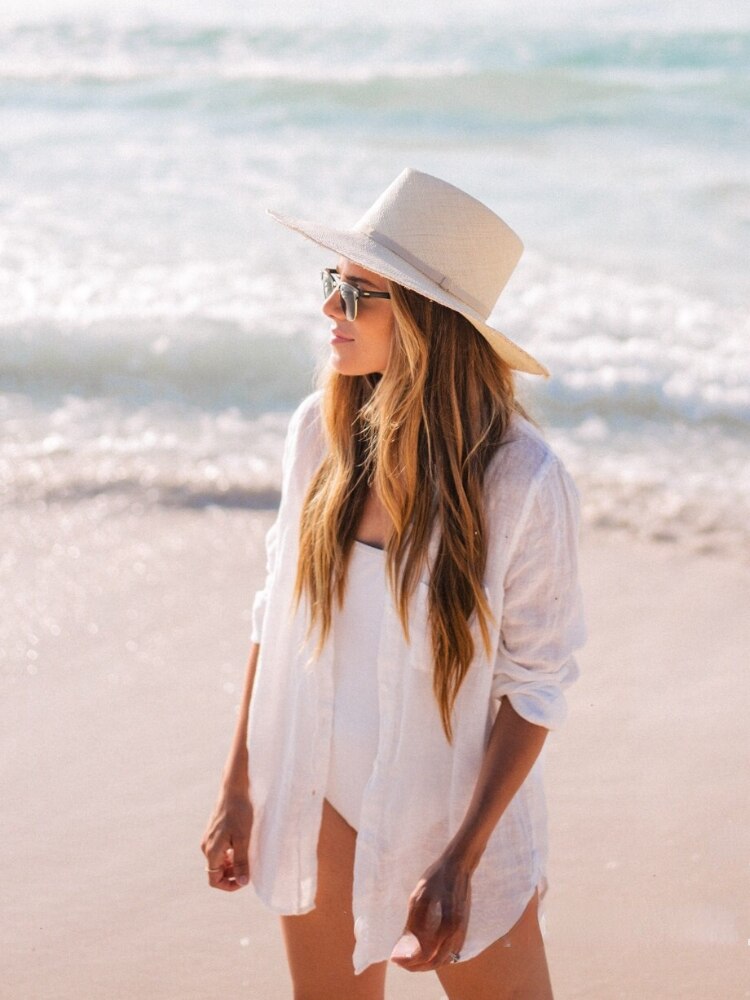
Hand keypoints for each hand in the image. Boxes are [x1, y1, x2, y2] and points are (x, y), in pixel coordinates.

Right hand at [200, 788, 252, 891]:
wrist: (233, 789)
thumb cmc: (239, 812)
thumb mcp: (243, 839)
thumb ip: (242, 861)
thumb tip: (242, 882)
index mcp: (211, 851)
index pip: (214, 880)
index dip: (228, 885)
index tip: (244, 881)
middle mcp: (206, 846)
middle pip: (215, 871)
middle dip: (231, 875)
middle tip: (248, 870)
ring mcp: (208, 838)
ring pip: (217, 861)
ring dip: (230, 865)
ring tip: (246, 859)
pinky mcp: (213, 831)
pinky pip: (219, 850)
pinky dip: (229, 854)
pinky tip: (241, 847)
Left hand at [389, 856, 470, 971]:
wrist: (458, 865)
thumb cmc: (436, 878)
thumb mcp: (419, 898)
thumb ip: (414, 926)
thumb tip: (403, 948)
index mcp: (445, 926)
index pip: (425, 955)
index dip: (408, 960)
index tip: (394, 958)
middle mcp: (456, 933)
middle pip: (435, 962)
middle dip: (416, 966)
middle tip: (400, 961)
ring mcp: (462, 932)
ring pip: (445, 960)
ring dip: (428, 964)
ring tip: (410, 958)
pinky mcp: (464, 928)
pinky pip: (452, 952)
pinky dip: (438, 957)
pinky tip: (427, 952)